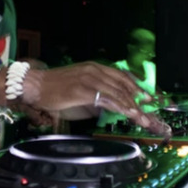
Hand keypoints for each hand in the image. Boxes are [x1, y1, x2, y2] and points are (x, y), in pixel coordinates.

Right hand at [21, 61, 164, 132]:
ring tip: (144, 118)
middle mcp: (95, 70)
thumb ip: (97, 95)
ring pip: (119, 93)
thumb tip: (111, 106)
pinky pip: (108, 99)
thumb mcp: (81, 90)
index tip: (150, 97)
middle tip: (152, 111)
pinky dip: (121, 107)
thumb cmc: (55, 90)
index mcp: (96, 68)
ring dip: (134, 107)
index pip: (122, 76)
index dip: (138, 87)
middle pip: (124, 84)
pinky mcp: (84, 90)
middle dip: (141, 99)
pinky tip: (129, 114)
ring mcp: (90, 79)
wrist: (35, 86)